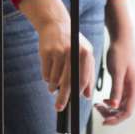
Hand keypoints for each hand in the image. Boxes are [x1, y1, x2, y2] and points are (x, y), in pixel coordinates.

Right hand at [16, 0, 96, 116]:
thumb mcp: (86, 56)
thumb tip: (88, 96)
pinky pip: (45, 74)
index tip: (74, 101)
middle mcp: (73, 52)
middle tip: (59, 107)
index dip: (78, 92)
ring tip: (53, 88)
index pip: (83, 78)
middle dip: (63, 97)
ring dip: (53, 88)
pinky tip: (49, 76)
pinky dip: (47, 79)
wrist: (56, 26)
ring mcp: (59, 52)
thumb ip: (89, 75)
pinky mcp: (46, 52)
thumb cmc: (74, 45)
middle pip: (68, 81)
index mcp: (86, 54)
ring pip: (55, 79)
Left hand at [98, 33, 134, 125]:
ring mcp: (131, 87)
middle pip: (124, 110)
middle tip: (96, 109)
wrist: (122, 40)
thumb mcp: (117, 72)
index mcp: (134, 88)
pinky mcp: (126, 83)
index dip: (116, 119)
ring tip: (97, 105)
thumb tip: (114, 105)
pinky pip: (119, 98)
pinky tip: (103, 100)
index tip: (103, 122)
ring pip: (121, 105)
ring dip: (109, 108)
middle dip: (111, 113)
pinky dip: (110, 101)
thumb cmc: (120, 54)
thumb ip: (116, 89)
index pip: (127, 111)